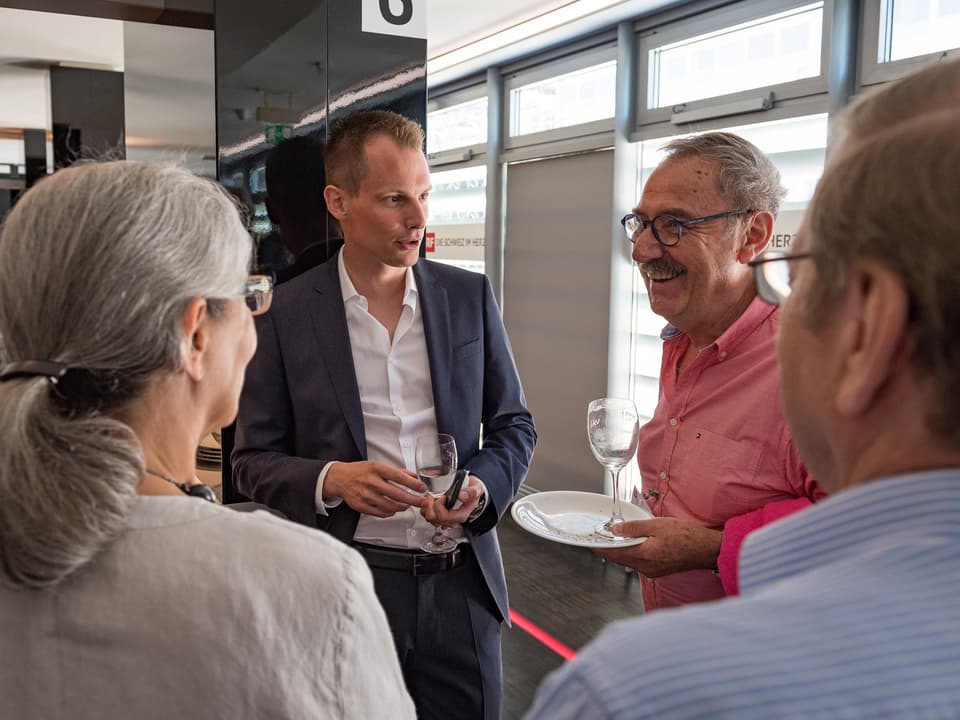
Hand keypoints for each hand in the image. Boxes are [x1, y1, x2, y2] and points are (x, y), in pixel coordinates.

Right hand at [324, 461, 425, 517]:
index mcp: (376, 469)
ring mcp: (365, 495)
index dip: (413, 484)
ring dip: (402, 507)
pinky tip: (394, 509)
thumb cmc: (361, 471)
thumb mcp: (378, 465)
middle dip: (413, 499)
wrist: (340, 478)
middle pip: (397, 494)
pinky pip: (381, 513)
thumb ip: (397, 471)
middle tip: (422, 501)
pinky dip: (390, 512)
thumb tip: (414, 477)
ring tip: (407, 505)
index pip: (399, 477)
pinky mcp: (361, 506)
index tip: (422, 488)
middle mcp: (371, 481)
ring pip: (390, 506)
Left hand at [420, 475, 483, 528]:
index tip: (442, 496)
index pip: (444, 516)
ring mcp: (444, 519)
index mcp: (460, 515)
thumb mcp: (476, 489)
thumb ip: (471, 492)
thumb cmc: (473, 492)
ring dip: (427, 506)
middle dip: (430, 505)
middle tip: (433, 495)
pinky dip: (425, 507)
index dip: (439, 506)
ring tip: (431, 496)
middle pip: (433, 519)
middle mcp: (451, 519)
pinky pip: (427, 515)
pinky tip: (430, 500)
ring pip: (428, 518)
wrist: (472, 492)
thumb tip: (461, 496)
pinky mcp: (439, 516)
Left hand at [593, 518, 721, 577]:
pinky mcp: (658, 570)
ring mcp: (652, 571)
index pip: (613, 553)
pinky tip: (633, 544)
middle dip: (608, 548)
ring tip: (613, 538)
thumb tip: (614, 530)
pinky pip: (638, 562)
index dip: (600, 546)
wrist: (707, 549)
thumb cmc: (687, 536)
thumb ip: (634, 528)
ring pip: (628, 561)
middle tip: (599, 536)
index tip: (589, 541)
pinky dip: (632, 553)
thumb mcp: (657, 525)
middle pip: (619, 558)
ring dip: (620, 550)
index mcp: (643, 556)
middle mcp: (645, 568)